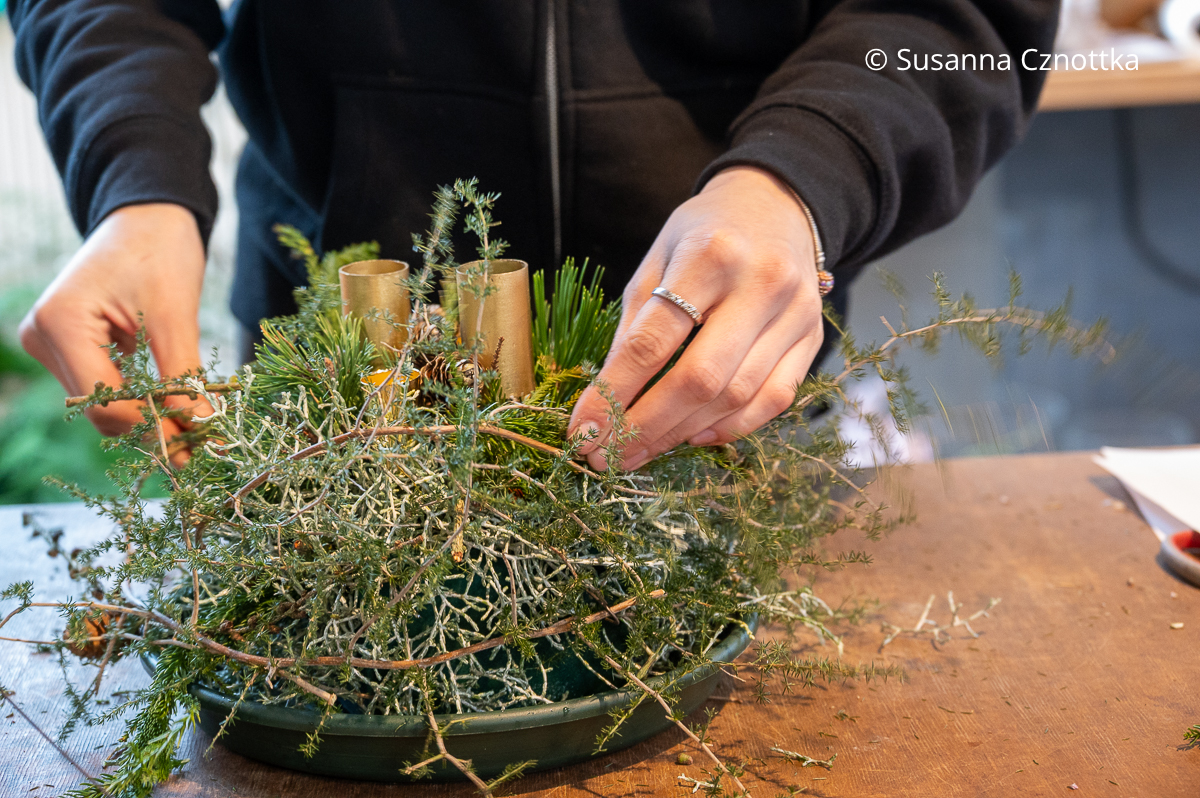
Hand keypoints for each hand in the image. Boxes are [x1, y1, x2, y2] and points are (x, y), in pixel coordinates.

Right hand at [18, 203, 210, 465]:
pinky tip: (169, 402)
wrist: (146, 219)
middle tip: (200, 444)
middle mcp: (42, 336)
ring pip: (100, 403)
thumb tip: (203, 428)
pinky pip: (102, 386)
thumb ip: (184, 376)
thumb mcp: (176, 315)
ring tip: (190, 423)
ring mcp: (49, 343)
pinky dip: (136, 397)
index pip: (102, 401)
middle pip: (97, 408)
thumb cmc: (160, 252)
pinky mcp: (65, 347)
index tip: (195, 444)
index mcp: (60, 323)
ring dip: (144, 414)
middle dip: (149, 424)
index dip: (150, 426)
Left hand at [568, 166, 824, 470]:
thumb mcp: (658, 256)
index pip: (653, 341)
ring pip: (736, 397)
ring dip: (680, 434)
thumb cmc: (705, 232)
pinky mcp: (813, 338)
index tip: (583, 428)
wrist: (777, 204)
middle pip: (699, 379)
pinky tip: (691, 436)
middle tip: (606, 454)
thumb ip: (635, 323)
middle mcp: (761, 284)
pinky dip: (729, 428)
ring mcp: (795, 314)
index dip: (613, 393)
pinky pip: (773, 401)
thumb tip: (606, 399)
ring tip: (638, 451)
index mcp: (710, 254)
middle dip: (645, 426)